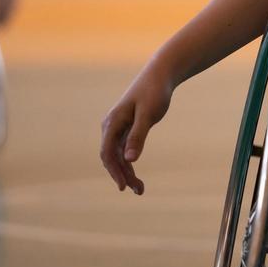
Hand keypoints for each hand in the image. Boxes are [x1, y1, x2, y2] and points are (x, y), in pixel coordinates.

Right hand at [100, 64, 174, 194]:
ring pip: (117, 156)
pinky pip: (124, 150)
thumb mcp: (148, 114)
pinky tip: (136, 174)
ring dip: (126, 172)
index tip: (124, 186)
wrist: (160, 75)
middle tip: (138, 191)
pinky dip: (129, 162)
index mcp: (113, 122)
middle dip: (122, 175)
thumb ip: (138, 136)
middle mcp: (111, 126)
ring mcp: (118, 128)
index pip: (107, 152)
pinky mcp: (127, 128)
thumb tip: (129, 160)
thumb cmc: (154, 92)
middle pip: (111, 157)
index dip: (114, 171)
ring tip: (140, 190)